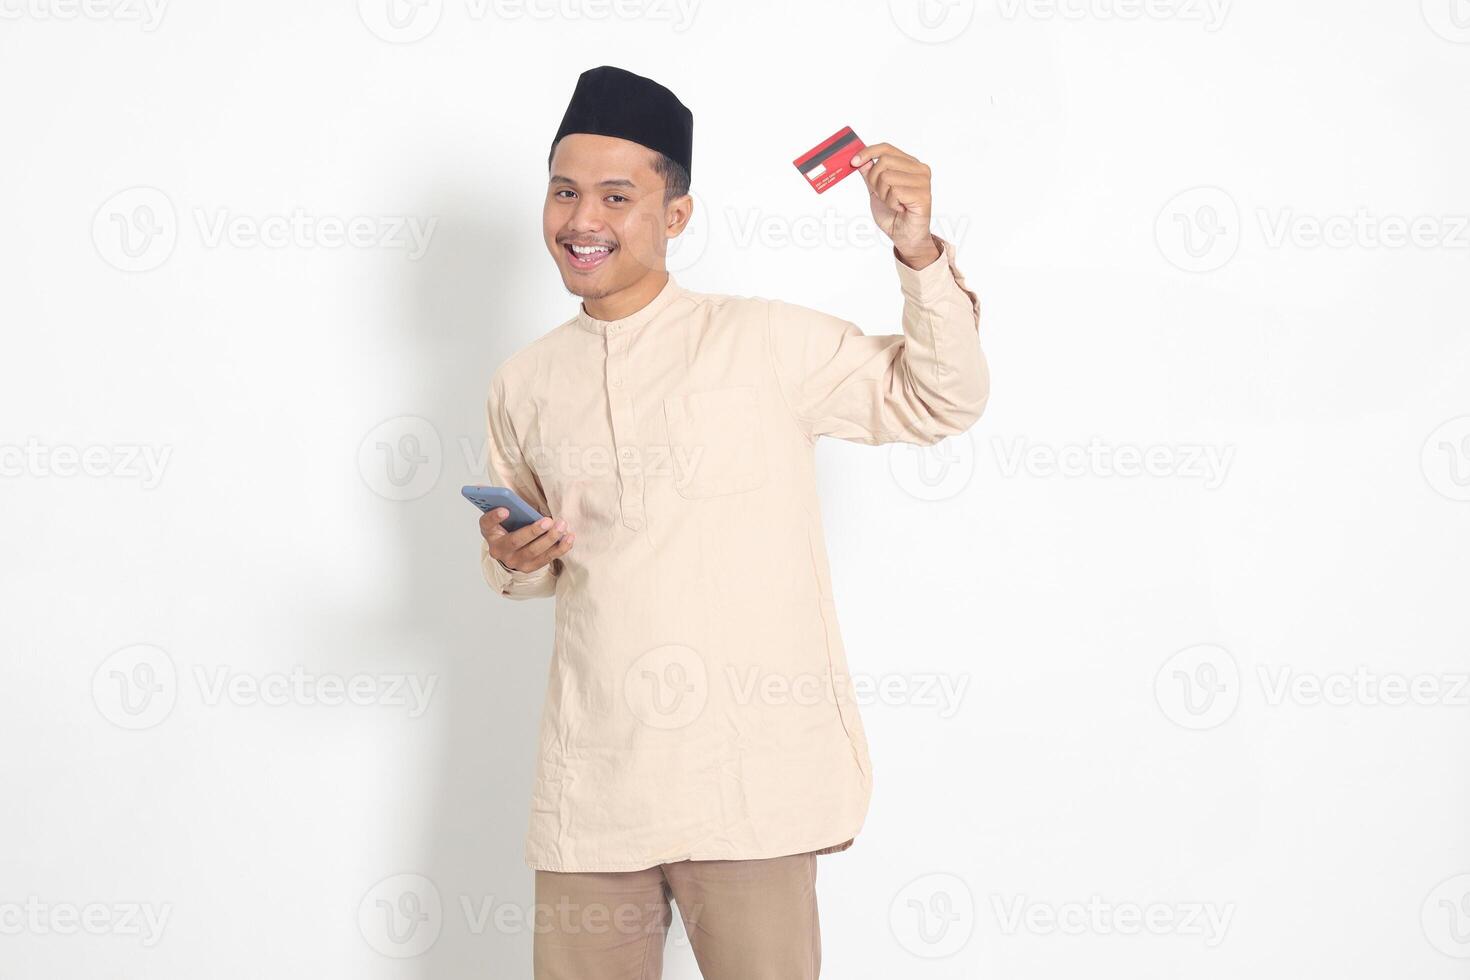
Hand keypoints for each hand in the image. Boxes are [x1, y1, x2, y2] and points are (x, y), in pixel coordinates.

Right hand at [481, 510, 573, 572]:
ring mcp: (515, 561)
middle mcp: (499, 550)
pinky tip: (569, 537)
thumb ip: (499, 503)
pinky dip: (560, 548)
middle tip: (548, 521)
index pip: (487, 524)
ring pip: (533, 551)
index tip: (505, 510)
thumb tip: (491, 489)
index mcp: (490, 533)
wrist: (509, 552)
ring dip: (550, 538)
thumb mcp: (499, 517)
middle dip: (532, 531)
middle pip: (515, 541)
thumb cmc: (506, 528)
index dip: (494, 517)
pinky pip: (547, 558)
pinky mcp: (530, 567)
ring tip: (561, 525)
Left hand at [849, 142, 939, 266]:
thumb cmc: (894, 215)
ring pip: (887, 176)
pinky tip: (900, 208)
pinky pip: (895, 191)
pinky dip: (891, 203)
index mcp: (910, 164)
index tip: (854, 161)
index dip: (868, 152)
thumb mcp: (875, 190)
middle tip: (882, 195)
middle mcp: (919, 169)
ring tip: (894, 203)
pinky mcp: (923, 195)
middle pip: (884, 161)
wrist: (904, 236)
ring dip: (883, 194)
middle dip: (874, 180)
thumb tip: (860, 159)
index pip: (886, 148)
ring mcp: (923, 181)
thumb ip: (869, 174)